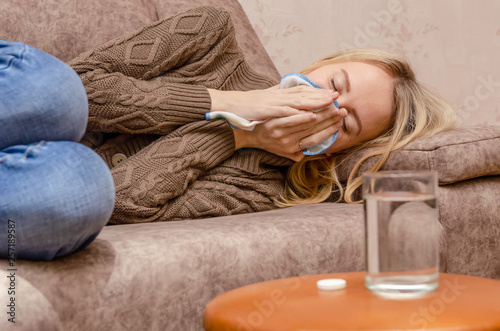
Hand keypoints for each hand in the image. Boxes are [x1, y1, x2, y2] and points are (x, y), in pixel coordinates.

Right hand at [208, 85, 337, 120]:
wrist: (230, 108)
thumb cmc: (248, 108)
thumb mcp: (266, 101)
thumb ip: (279, 99)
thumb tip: (288, 98)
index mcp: (280, 95)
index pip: (303, 93)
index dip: (318, 93)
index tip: (332, 94)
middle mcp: (279, 98)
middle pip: (305, 97)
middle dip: (322, 99)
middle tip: (338, 98)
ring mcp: (275, 105)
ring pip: (300, 104)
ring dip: (316, 105)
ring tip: (331, 105)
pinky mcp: (269, 112)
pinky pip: (287, 114)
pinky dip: (300, 114)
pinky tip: (311, 115)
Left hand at [234, 105, 347, 161]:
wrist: (245, 134)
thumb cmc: (266, 142)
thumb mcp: (283, 152)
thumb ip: (298, 153)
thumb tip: (314, 153)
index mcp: (293, 148)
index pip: (315, 139)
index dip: (329, 131)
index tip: (340, 123)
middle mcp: (289, 142)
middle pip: (314, 130)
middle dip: (329, 120)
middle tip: (342, 111)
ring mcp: (281, 133)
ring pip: (305, 124)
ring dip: (321, 115)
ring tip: (333, 106)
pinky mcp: (273, 124)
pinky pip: (290, 119)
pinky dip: (302, 116)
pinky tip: (312, 111)